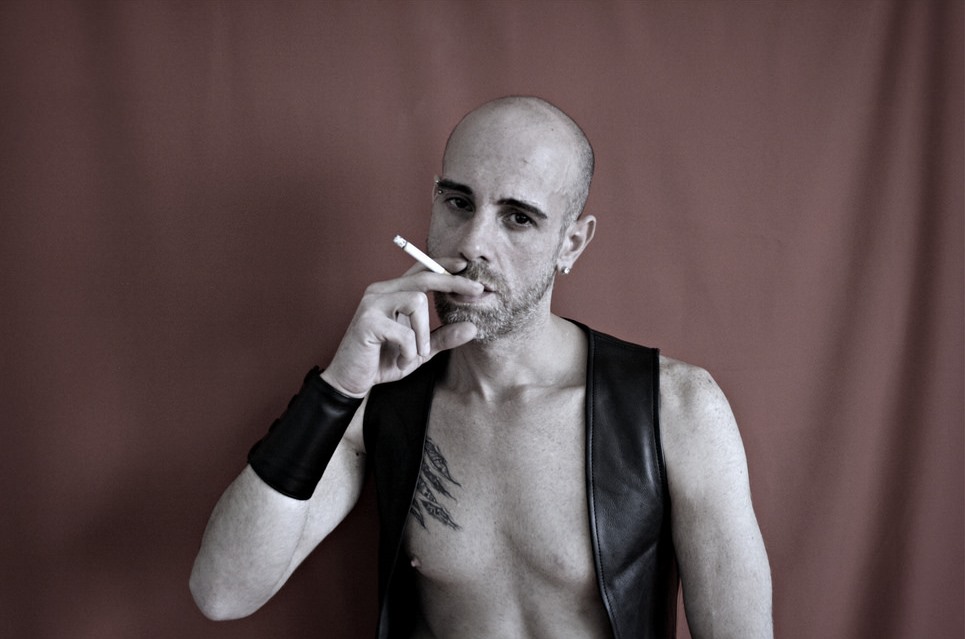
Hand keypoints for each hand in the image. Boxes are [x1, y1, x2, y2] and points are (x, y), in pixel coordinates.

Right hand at [321, 259, 482, 396]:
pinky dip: (409, 351)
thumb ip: (442, 338)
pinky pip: (404, 332)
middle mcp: (380, 292)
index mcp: (392, 293)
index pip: (420, 269)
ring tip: (416, 353)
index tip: (465, 266)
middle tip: (477, 292)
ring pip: (416, 301)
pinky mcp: (367, 322)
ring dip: (424, 333)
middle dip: (453, 283)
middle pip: (423, 277)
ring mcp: (372, 304)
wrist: (351, 381)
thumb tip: (472, 327)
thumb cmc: (382, 362)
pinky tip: (400, 361)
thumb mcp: (419, 350)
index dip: (443, 264)